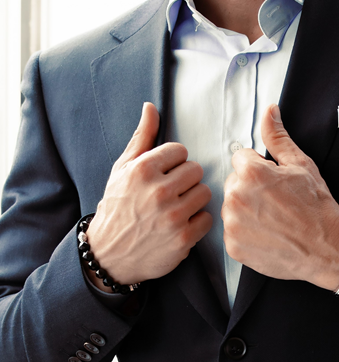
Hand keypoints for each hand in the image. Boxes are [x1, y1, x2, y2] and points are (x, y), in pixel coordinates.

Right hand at [85, 102, 211, 290]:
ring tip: (176, 207)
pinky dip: (197, 222)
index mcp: (142, 170)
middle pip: (196, 170)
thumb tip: (151, 107)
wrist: (107, 254)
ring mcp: (171, 216)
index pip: (181, 151)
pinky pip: (208, 218)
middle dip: (186, 180)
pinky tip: (181, 225)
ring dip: (193, 200)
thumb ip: (142, 138)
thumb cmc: (118, 206)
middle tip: (171, 192)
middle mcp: (157, 191)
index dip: (174, 163)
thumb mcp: (122, 169)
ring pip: (205, 192)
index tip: (163, 175)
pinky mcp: (182, 238)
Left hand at [222, 104, 338, 290]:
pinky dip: (246, 232)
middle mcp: (236, 197)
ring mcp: (233, 224)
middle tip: (276, 201)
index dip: (261, 169)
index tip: (275, 182)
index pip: (241, 159)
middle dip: (251, 188)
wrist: (326, 247)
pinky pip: (233, 231)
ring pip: (232, 207)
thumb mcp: (300, 164)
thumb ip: (277, 136)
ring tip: (273, 218)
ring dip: (247, 210)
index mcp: (251, 173)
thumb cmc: (316, 206)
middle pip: (234, 182)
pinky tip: (267, 233)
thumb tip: (269, 111)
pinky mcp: (232, 246)